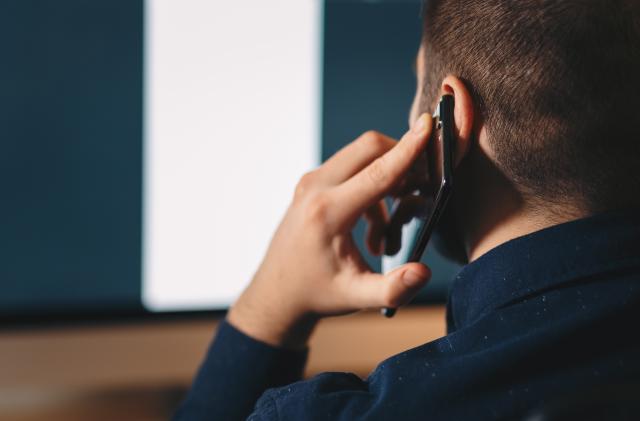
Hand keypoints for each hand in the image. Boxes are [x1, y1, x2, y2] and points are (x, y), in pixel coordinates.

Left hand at [227, 114, 433, 348]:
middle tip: (421, 191)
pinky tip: (372, 231)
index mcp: (327, 213)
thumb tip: (424, 272)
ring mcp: (311, 181)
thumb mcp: (356, 297)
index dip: (408, 149)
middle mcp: (315, 188)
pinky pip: (352, 169)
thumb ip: (394, 288)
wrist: (277, 292)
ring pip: (362, 156)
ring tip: (387, 235)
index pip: (378, 172)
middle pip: (369, 148)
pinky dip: (372, 190)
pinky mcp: (312, 183)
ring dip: (387, 182)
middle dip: (403, 159)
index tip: (430, 124)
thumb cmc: (316, 293)